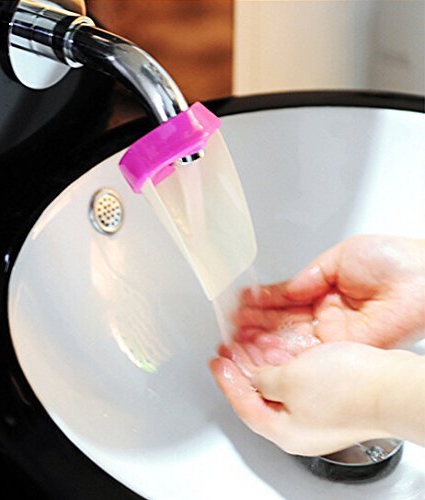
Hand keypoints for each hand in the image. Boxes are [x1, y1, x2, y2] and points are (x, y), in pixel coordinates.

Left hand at [210, 341, 419, 455]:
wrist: (391, 385)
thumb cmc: (348, 389)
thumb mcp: (290, 381)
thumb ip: (264, 380)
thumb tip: (254, 378)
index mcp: (284, 430)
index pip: (243, 406)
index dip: (226, 381)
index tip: (217, 362)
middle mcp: (299, 426)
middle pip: (259, 396)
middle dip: (241, 370)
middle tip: (228, 350)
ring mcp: (316, 412)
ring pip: (278, 386)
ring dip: (260, 363)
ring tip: (247, 342)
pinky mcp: (330, 396)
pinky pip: (296, 379)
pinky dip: (282, 362)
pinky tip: (276, 346)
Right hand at [235, 235, 424, 349]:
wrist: (423, 277)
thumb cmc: (392, 260)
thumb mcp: (338, 258)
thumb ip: (306, 278)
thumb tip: (284, 291)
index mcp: (325, 292)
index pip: (285, 300)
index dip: (261, 302)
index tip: (241, 303)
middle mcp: (327, 316)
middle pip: (283, 323)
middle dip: (255, 324)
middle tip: (230, 324)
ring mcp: (334, 335)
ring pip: (290, 340)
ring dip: (261, 339)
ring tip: (236, 337)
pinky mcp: (343, 349)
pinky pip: (306, 352)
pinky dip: (281, 350)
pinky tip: (260, 347)